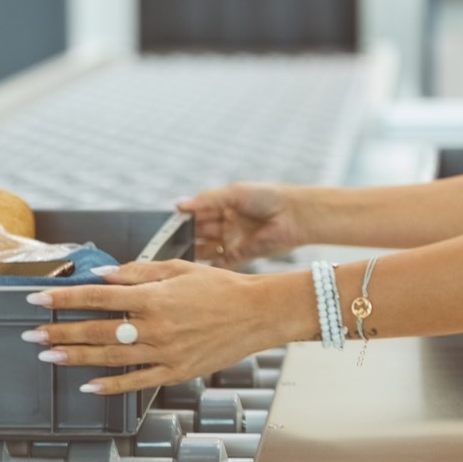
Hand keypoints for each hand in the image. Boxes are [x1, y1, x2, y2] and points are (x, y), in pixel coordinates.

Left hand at [22, 260, 310, 393]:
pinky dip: (110, 385)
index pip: (97, 297)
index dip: (63, 298)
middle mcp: (155, 326)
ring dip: (76, 357)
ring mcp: (165, 352)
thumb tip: (102, 275)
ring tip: (49, 356)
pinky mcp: (176, 372)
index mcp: (153, 297)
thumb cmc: (219, 287)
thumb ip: (137, 273)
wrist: (258, 313)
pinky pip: (136, 381)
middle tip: (31, 334)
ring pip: (111, 357)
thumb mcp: (177, 269)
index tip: (37, 299)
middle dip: (60, 332)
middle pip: (97, 330)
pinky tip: (88, 385)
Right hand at [176, 182, 303, 268]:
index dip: (182, 218)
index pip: (196, 213)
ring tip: (177, 255)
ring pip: (205, 248)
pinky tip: (196, 268)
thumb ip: (206, 200)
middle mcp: (225, 223)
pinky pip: (219, 263)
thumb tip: (178, 205)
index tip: (166, 225)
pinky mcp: (241, 256)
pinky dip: (208, 266)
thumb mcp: (233, 193)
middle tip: (167, 243)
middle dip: (184, 236)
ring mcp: (232, 240)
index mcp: (222, 205)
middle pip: (198, 231)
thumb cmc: (268, 197)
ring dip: (193, 251)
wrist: (296, 215)